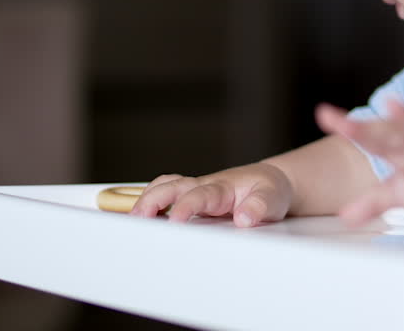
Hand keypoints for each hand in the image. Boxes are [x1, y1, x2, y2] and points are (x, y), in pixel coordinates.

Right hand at [127, 162, 292, 225]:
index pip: (199, 195)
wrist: (271, 182)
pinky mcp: (190, 199)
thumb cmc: (269, 190)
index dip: (185, 207)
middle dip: (152, 200)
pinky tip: (137, 219)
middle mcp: (203, 186)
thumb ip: (259, 207)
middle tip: (138, 219)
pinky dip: (148, 202)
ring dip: (145, 199)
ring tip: (130, 220)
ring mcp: (194, 191)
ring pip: (163, 187)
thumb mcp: (273, 198)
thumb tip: (244, 217)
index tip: (175, 220)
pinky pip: (165, 194)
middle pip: (170, 186)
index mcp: (222, 187)